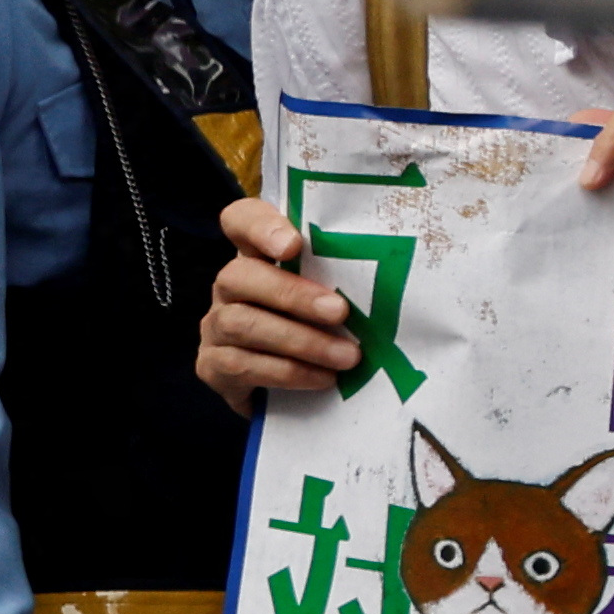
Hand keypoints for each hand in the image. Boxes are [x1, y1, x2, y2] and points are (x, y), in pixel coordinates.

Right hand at [195, 193, 361, 412]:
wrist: (295, 393)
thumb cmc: (326, 330)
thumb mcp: (338, 297)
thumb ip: (346, 279)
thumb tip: (399, 279)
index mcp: (258, 258)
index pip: (240, 220)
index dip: (260, 226)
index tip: (293, 243)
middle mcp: (231, 288)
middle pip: (239, 275)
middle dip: (293, 295)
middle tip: (340, 313)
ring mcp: (216, 326)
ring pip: (241, 323)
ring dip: (300, 341)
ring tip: (347, 357)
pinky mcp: (214, 367)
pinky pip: (241, 365)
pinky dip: (287, 372)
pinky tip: (322, 379)